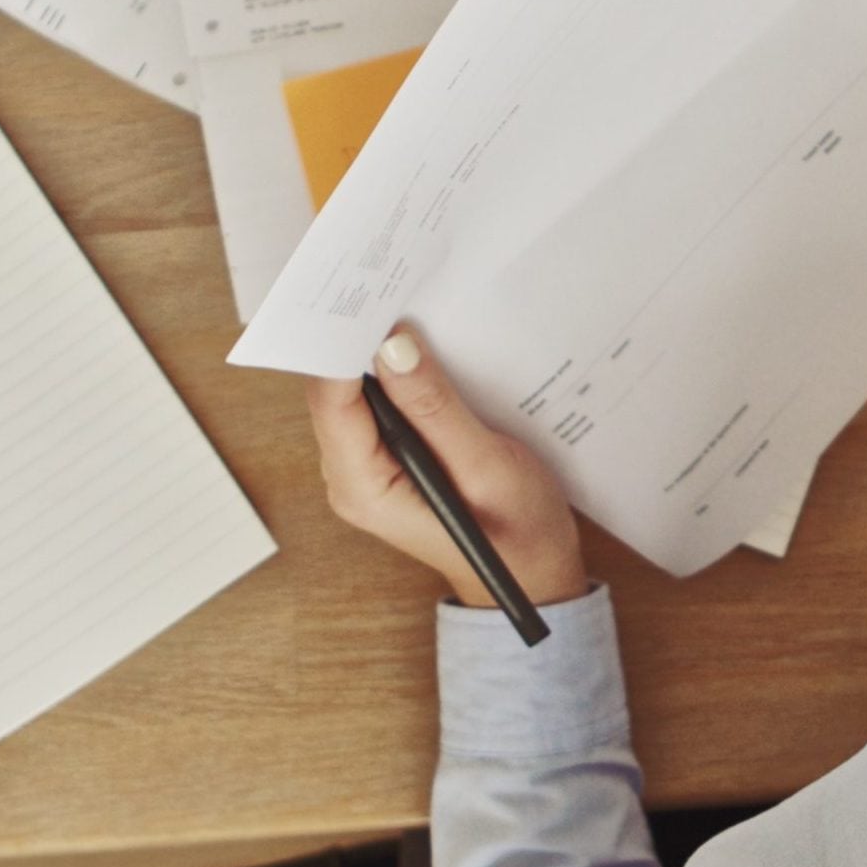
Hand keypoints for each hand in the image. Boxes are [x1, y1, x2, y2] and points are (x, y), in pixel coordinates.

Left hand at [307, 327, 596, 608]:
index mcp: (363, 488)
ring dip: (383, 357)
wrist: (535, 577)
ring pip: (357, 394)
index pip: (331, 399)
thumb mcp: (486, 467)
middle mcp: (351, 478)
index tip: (369, 299)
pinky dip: (398, 376)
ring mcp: (367, 469)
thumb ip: (436, 410)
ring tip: (411, 310)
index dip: (344, 344)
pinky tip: (424, 351)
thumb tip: (393, 348)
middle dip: (362, 344)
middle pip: (336, 392)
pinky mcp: (389, 459)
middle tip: (393, 290)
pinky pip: (380, 406)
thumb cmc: (516, 536)